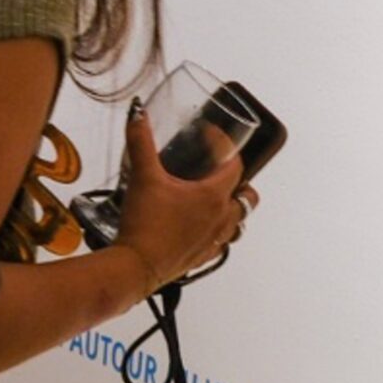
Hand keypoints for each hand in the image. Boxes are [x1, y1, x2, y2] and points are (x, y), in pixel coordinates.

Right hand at [111, 108, 252, 292]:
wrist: (134, 268)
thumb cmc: (145, 225)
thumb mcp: (143, 177)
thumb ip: (140, 142)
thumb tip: (138, 114)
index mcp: (213, 196)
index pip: (236, 166)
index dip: (227, 149)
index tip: (213, 139)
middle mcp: (220, 219)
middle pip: (247, 196)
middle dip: (239, 183)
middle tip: (220, 172)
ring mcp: (214, 241)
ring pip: (238, 223)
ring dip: (232, 210)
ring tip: (216, 200)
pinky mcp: (201, 259)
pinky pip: (221, 245)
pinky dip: (218, 235)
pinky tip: (202, 229)